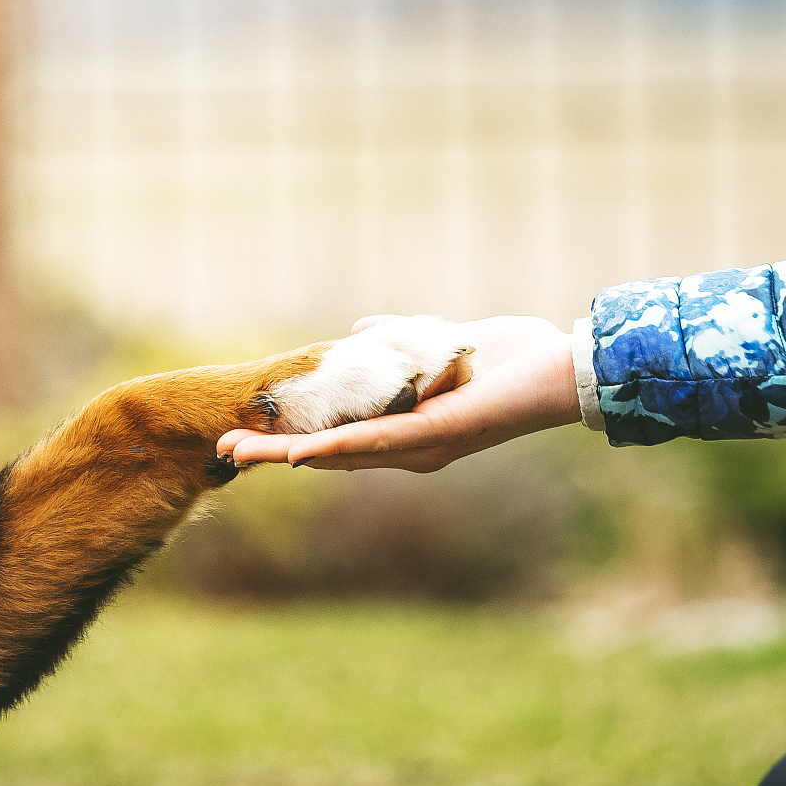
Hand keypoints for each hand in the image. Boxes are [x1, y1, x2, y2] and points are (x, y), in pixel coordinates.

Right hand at [218, 314, 578, 471]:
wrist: (560, 368)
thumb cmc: (509, 359)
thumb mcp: (440, 343)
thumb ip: (397, 339)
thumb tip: (356, 331)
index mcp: (408, 429)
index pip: (339, 438)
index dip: (291, 437)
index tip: (247, 434)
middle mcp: (411, 447)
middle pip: (331, 454)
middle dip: (276, 452)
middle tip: (226, 449)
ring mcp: (422, 445)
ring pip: (344, 453)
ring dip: (291, 452)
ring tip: (246, 452)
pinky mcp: (438, 435)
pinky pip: (380, 442)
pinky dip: (339, 447)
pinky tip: (303, 453)